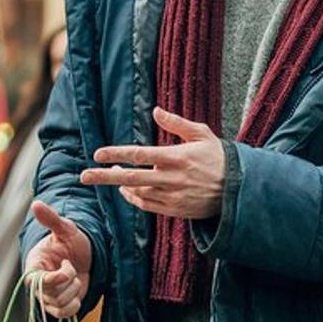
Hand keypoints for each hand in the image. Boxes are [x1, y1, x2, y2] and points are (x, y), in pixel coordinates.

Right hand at [23, 201, 92, 318]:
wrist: (84, 255)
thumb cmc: (72, 241)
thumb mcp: (65, 229)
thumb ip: (51, 219)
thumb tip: (36, 203)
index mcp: (34, 266)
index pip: (37, 282)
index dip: (56, 277)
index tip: (68, 264)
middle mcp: (38, 285)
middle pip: (52, 295)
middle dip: (70, 280)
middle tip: (72, 266)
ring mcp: (48, 298)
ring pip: (60, 305)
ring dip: (74, 291)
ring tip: (75, 276)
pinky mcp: (59, 306)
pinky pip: (65, 314)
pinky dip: (75, 305)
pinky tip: (77, 291)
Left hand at [80, 107, 224, 218]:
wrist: (239, 190)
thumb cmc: (220, 157)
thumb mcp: (202, 134)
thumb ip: (177, 123)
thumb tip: (156, 111)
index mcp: (176, 157)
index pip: (138, 155)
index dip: (116, 154)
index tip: (98, 154)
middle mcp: (171, 178)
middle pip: (130, 178)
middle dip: (104, 177)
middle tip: (83, 176)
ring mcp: (172, 196)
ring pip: (137, 193)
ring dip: (121, 186)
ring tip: (111, 177)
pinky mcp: (175, 210)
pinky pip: (147, 206)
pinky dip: (134, 199)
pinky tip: (128, 191)